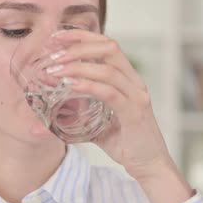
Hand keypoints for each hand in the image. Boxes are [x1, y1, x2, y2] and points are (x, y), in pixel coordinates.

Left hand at [48, 29, 170, 180]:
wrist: (150, 167)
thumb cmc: (126, 143)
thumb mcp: (99, 122)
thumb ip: (82, 111)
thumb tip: (54, 108)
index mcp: (128, 79)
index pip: (107, 45)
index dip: (82, 36)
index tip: (57, 37)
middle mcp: (135, 82)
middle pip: (109, 48)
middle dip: (78, 45)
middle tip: (52, 52)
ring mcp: (137, 96)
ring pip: (108, 69)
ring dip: (77, 66)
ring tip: (54, 70)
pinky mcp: (134, 113)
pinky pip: (110, 92)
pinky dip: (88, 85)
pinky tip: (70, 84)